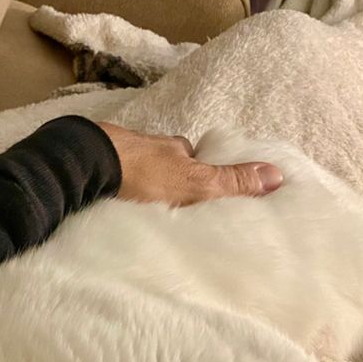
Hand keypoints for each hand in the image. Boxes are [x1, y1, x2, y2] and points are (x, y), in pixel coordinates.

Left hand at [97, 122, 282, 205]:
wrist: (86, 165)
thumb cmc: (143, 173)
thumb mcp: (196, 183)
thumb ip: (231, 182)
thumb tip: (277, 175)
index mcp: (173, 148)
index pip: (194, 159)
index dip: (201, 175)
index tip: (203, 192)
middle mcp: (145, 147)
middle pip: (163, 166)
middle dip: (168, 184)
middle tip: (172, 209)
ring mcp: (115, 157)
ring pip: (135, 174)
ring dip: (139, 190)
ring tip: (143, 214)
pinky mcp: (90, 171)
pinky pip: (109, 183)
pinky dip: (114, 194)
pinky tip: (112, 209)